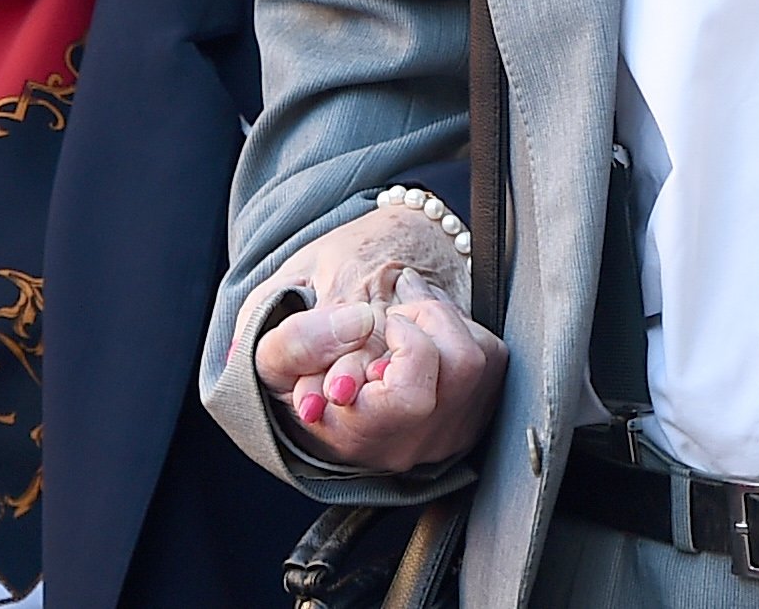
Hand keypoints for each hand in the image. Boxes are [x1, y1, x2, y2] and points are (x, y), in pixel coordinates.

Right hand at [249, 209, 506, 472]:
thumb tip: (360, 323)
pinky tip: (420, 329)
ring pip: (474, 360)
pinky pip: (487, 356)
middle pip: (458, 369)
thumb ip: (297, 343)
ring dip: (436, 317)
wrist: (325, 372)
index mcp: (353, 437)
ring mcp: (444, 433)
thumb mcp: (271, 354)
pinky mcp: (473, 413)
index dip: (402, 347)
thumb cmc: (299, 366)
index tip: (373, 323)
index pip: (410, 397)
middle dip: (418, 319)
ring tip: (400, 315)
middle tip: (383, 314)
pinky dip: (455, 326)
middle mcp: (405, 444)